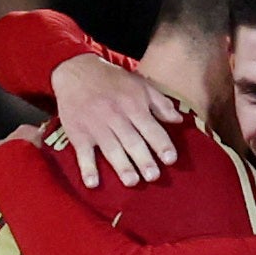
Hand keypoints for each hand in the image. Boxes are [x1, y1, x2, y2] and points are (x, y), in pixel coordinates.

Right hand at [50, 53, 181, 187]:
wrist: (76, 71)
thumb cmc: (113, 80)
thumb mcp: (139, 85)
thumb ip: (160, 103)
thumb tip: (178, 120)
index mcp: (133, 104)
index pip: (151, 128)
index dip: (161, 144)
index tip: (171, 159)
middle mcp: (115, 116)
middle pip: (132, 141)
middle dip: (143, 159)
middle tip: (153, 176)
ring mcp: (95, 126)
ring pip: (111, 148)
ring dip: (121, 166)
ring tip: (132, 182)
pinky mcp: (78, 133)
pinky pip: (83, 153)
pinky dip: (87, 168)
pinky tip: (93, 183)